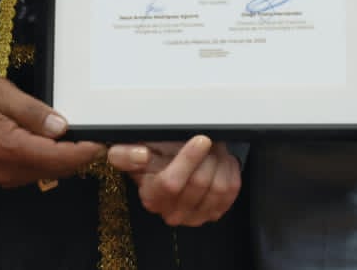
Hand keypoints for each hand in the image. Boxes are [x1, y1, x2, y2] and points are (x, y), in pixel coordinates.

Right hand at [0, 73, 103, 187]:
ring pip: (46, 172)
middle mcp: (8, 170)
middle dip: (79, 155)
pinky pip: (32, 170)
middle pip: (56, 169)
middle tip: (97, 135)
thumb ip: (34, 113)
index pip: (59, 158)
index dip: (84, 151)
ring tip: (80, 136)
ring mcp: (3, 174)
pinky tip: (53, 141)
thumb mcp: (3, 94)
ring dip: (64, 158)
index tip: (103, 141)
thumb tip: (63, 128)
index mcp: (10, 149)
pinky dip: (48, 159)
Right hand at [106, 135, 240, 225]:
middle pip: (199, 183)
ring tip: (214, 148)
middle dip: (207, 156)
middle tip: (207, 138)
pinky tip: (221, 160)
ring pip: (219, 188)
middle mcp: (172, 213)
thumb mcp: (129, 150)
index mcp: (152, 197)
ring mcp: (195, 216)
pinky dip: (230, 170)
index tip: (200, 139)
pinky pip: (232, 191)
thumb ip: (124, 154)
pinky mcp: (214, 212)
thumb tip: (140, 156)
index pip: (171, 183)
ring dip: (220, 161)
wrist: (167, 167)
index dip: (188, 160)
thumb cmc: (152, 156)